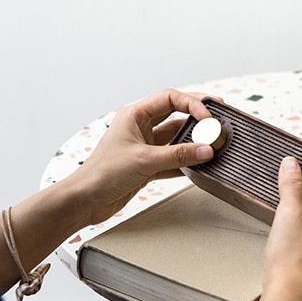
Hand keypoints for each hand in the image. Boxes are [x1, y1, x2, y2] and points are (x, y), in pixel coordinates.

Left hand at [63, 89, 217, 227]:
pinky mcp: (147, 165)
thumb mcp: (144, 161)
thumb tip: (205, 149)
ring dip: (192, 141)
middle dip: (196, 117)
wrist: (84, 201)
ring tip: (211, 144)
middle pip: (175, 114)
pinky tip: (198, 165)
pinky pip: (173, 158)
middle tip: (218, 118)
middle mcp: (140, 128)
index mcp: (134, 115)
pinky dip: (186, 161)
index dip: (192, 104)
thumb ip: (177, 155)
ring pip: (175, 138)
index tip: (208, 117)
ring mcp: (144, 146)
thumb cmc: (101, 174)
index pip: (170, 98)